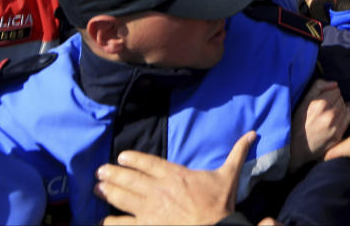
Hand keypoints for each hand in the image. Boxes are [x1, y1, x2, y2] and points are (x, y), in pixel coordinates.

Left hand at [95, 131, 255, 224]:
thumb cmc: (219, 204)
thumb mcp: (229, 175)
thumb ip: (237, 153)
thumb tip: (252, 133)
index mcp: (175, 175)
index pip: (149, 163)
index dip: (133, 159)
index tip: (121, 157)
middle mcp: (158, 190)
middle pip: (129, 179)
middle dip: (112, 175)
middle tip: (100, 171)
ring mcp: (149, 210)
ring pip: (122, 198)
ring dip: (108, 192)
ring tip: (97, 189)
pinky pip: (123, 224)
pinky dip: (112, 222)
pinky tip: (105, 220)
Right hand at [290, 80, 349, 168]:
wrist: (296, 147)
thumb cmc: (299, 121)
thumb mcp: (304, 100)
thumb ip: (319, 86)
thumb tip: (335, 84)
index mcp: (321, 104)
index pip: (336, 90)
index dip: (329, 93)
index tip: (323, 100)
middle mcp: (330, 114)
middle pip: (341, 98)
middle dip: (335, 101)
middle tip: (325, 109)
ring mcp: (335, 126)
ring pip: (345, 108)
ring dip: (339, 109)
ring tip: (328, 115)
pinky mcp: (338, 135)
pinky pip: (348, 119)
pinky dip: (343, 117)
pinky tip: (334, 120)